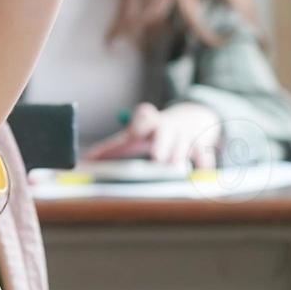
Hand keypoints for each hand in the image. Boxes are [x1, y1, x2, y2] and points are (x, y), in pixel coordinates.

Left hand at [82, 102, 222, 168]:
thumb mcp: (136, 135)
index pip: (143, 116)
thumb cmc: (154, 132)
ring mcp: (186, 134)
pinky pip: (205, 155)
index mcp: (148, 122)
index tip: (134, 134)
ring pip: (184, 145)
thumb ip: (113, 148)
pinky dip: (204, 165)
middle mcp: (167, 126)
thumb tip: (85, 161)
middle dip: (161, 144)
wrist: (193, 116)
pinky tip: (204, 173)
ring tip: (175, 168)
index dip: (139, 124)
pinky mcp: (203, 144)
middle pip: (164, 132)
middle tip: (157, 157)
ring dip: (180, 157)